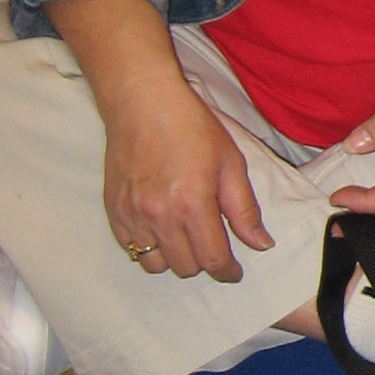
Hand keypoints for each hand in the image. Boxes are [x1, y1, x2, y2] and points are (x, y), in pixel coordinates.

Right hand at [102, 64, 272, 283]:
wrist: (142, 103)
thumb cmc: (192, 128)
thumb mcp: (230, 163)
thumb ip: (244, 209)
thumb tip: (261, 244)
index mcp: (193, 204)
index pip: (212, 259)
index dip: (227, 271)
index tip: (234, 271)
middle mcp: (159, 216)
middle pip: (185, 267)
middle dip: (204, 261)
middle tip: (211, 243)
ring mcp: (132, 215)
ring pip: (155, 264)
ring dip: (174, 257)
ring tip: (184, 237)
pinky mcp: (114, 210)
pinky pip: (130, 249)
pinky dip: (147, 247)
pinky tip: (160, 229)